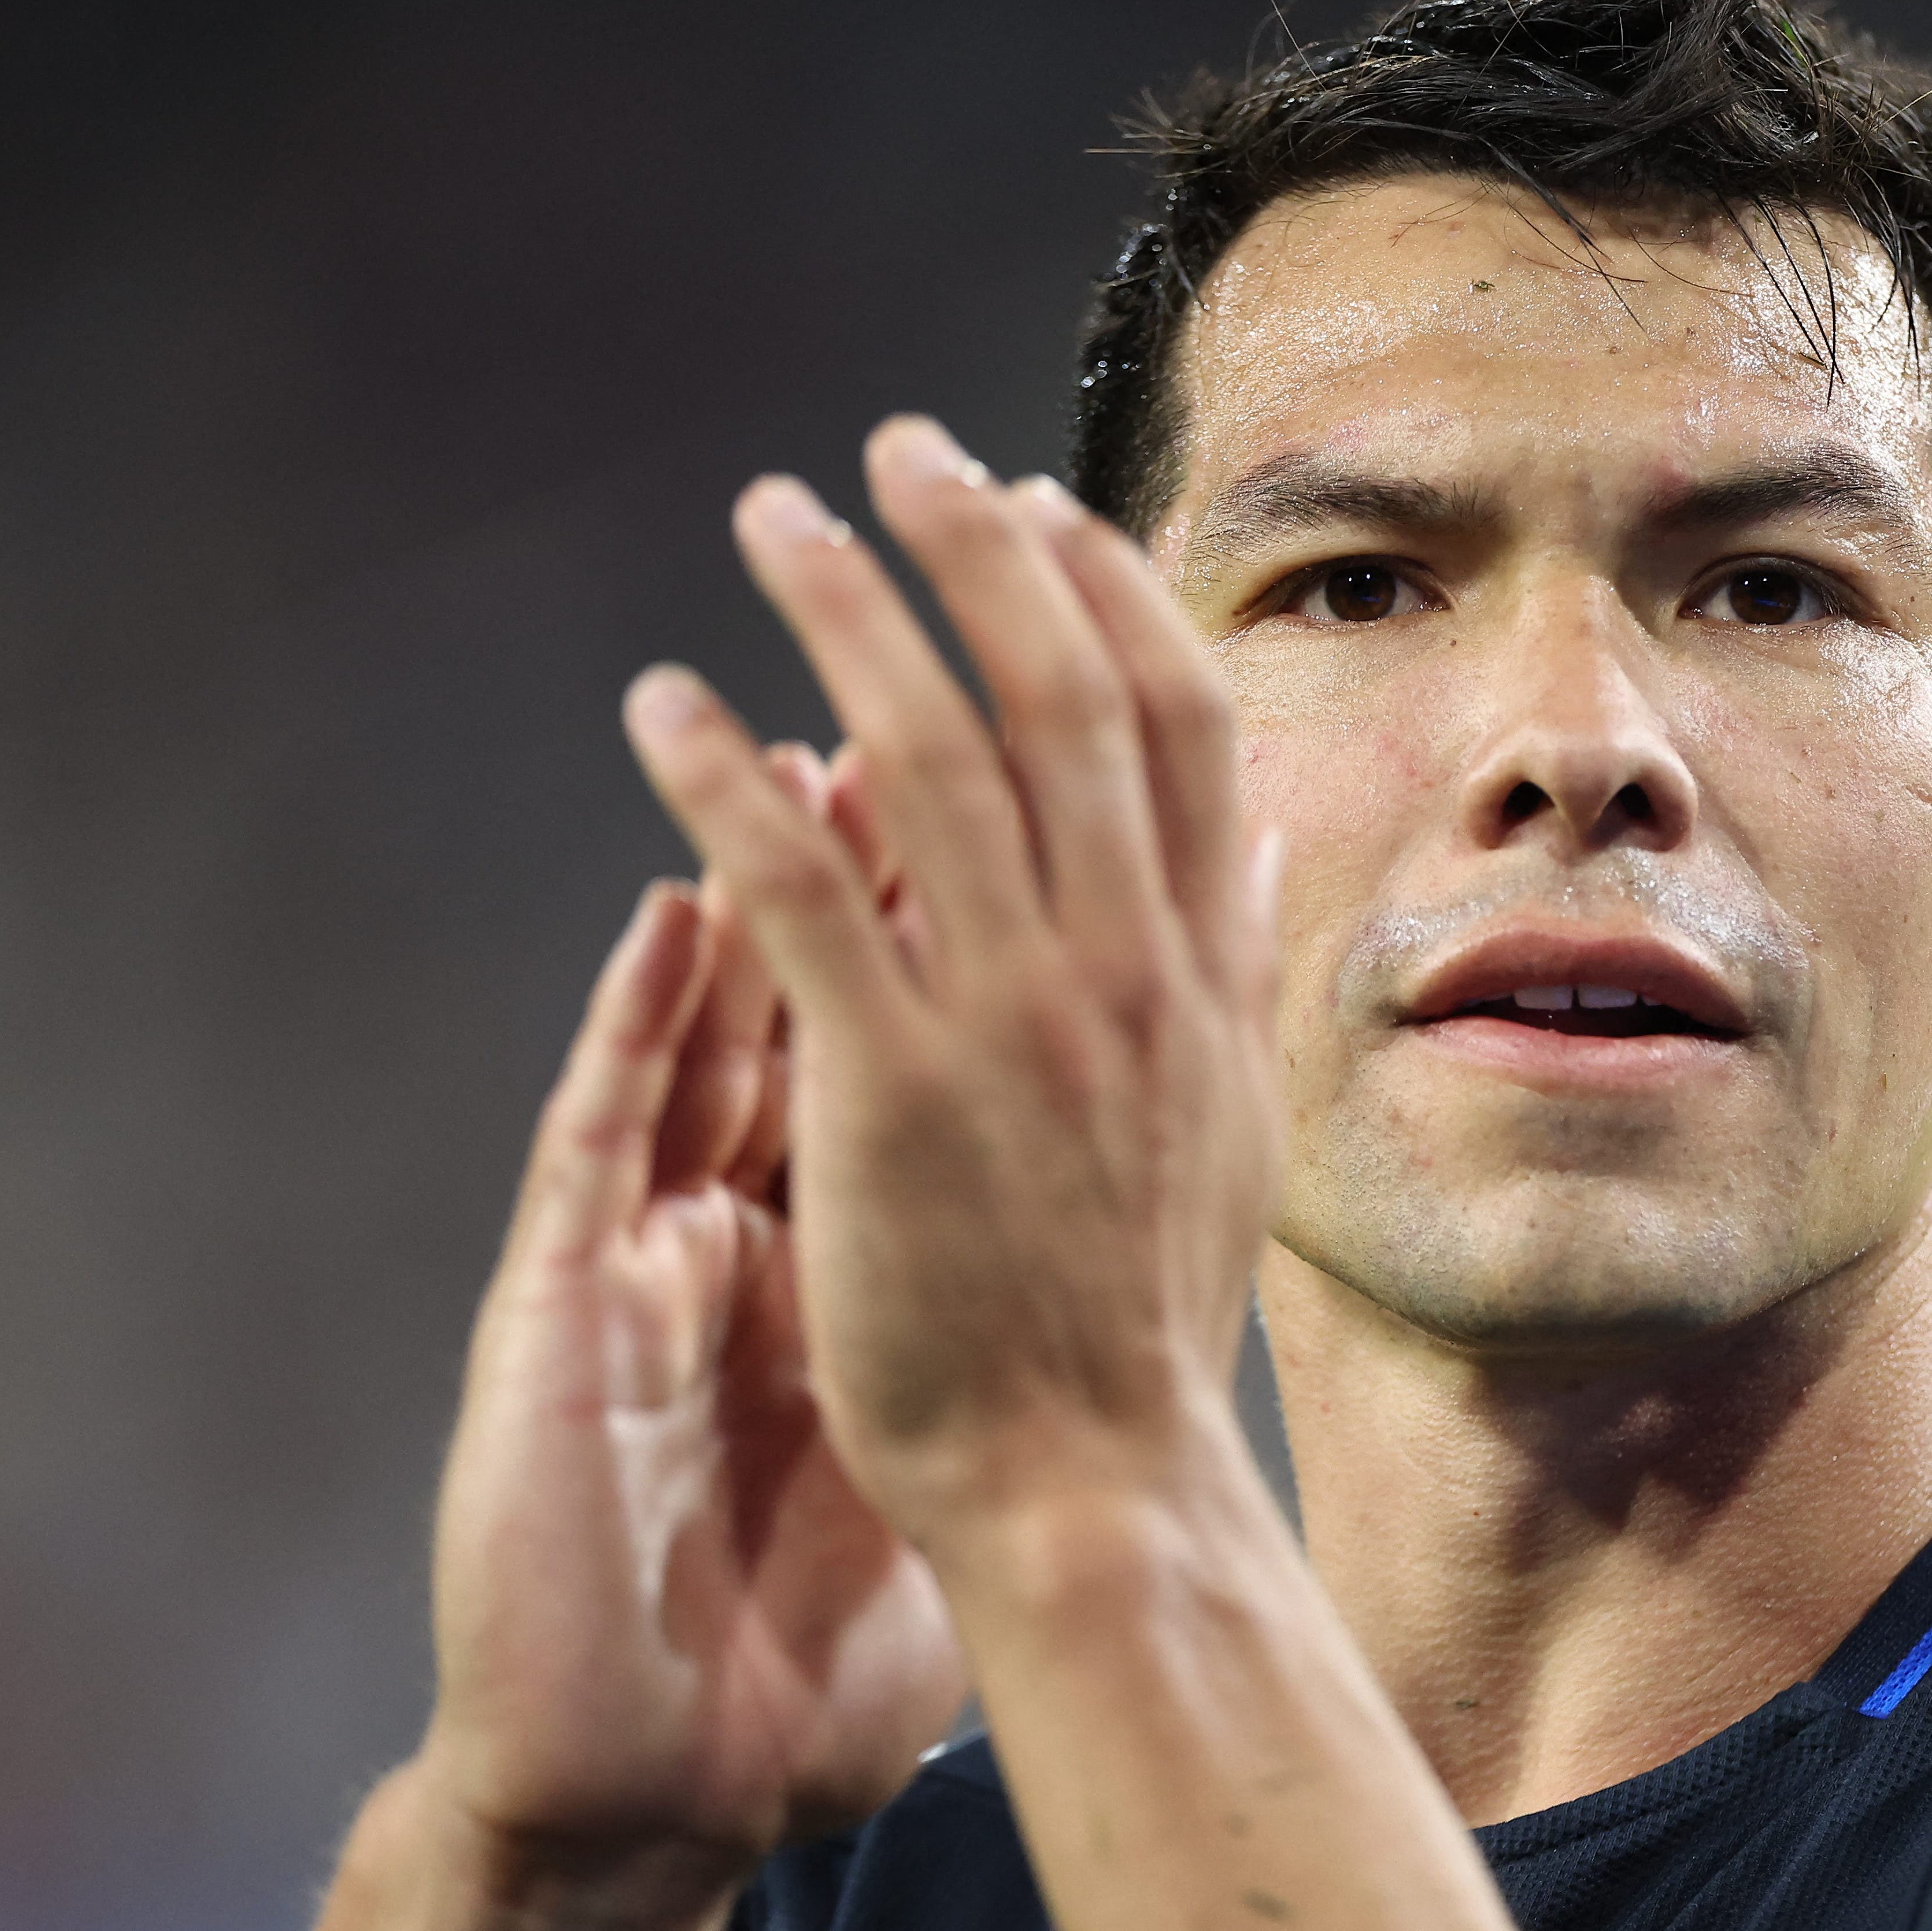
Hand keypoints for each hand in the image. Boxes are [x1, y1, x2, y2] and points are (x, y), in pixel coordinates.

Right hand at [419, 796, 966, 1891]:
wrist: (664, 1776)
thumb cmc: (799, 1631)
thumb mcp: (916, 1458)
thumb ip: (973, 1351)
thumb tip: (1102, 1287)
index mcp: (826, 1262)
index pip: (905, 1074)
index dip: (964, 953)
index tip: (1042, 829)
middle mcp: (736, 1235)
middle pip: (813, 1019)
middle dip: (868, 865)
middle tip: (928, 723)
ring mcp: (643, 1262)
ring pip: (702, 1041)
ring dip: (746, 886)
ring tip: (789, 740)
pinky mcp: (560, 1314)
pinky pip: (603, 1137)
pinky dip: (639, 1020)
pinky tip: (674, 918)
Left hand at [620, 417, 1281, 1547]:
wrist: (1092, 1483)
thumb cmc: (1141, 1316)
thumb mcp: (1232, 1115)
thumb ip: (1237, 953)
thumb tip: (1269, 815)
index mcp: (1199, 970)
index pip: (1174, 723)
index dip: (1107, 592)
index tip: (1041, 506)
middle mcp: (1121, 966)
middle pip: (1056, 693)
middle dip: (977, 547)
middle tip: (898, 448)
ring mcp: (1010, 1020)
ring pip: (927, 752)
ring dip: (842, 610)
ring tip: (771, 517)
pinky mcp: (888, 1088)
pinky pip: (794, 886)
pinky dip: (723, 777)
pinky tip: (662, 703)